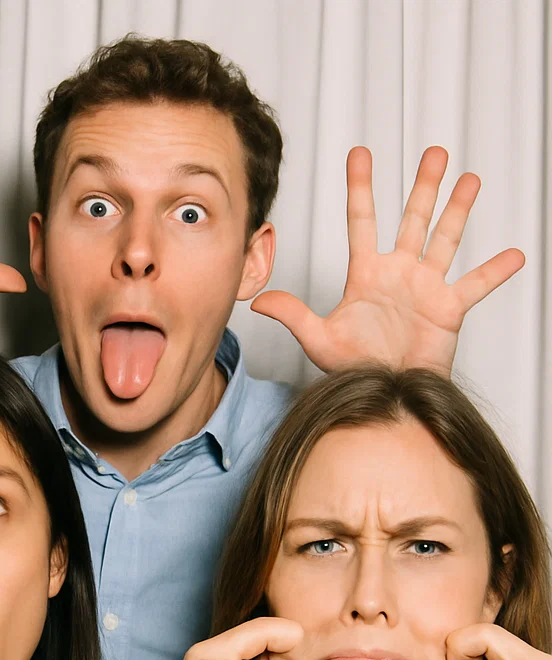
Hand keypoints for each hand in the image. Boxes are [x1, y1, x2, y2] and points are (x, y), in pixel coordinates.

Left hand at [252, 146, 524, 375]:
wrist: (381, 392)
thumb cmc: (351, 369)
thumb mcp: (317, 339)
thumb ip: (292, 314)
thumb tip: (258, 301)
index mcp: (366, 275)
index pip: (362, 221)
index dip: (361, 187)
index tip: (360, 154)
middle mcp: (398, 275)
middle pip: (412, 220)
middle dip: (423, 186)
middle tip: (434, 153)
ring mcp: (425, 288)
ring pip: (445, 239)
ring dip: (458, 209)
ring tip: (469, 179)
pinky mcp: (448, 309)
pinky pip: (475, 285)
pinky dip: (495, 271)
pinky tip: (514, 254)